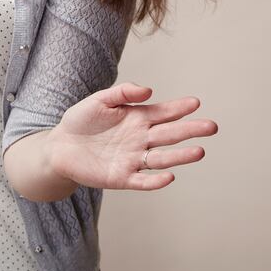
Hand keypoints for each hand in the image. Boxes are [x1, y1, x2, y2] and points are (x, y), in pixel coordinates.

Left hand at [48, 82, 218, 190]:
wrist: (59, 147)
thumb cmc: (80, 121)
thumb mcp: (99, 99)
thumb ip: (123, 92)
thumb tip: (148, 90)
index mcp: (137, 119)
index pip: (163, 113)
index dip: (179, 108)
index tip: (195, 103)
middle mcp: (140, 139)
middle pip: (169, 135)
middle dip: (190, 130)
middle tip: (211, 126)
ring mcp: (132, 159)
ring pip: (161, 158)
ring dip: (180, 156)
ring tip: (199, 151)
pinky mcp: (121, 178)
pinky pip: (142, 181)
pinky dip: (155, 181)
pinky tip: (169, 176)